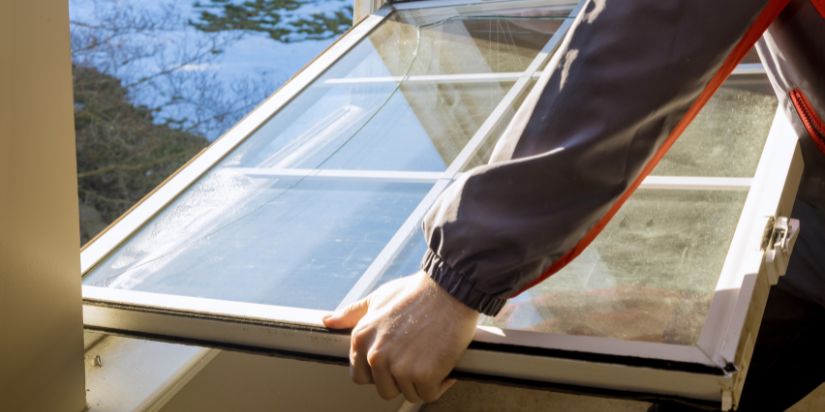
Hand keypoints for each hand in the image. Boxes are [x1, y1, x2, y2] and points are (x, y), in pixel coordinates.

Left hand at [323, 271, 479, 402]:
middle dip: (401, 378)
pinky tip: (443, 366)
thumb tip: (329, 321)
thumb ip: (352, 313)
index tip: (395, 362)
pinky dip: (439, 384)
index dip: (380, 371)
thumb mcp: (378, 298)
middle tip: (416, 358)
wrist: (449, 289)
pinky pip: (428, 394)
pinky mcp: (423, 375)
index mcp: (361, 338)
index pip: (360, 375)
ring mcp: (398, 367)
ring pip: (407, 393)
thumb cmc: (416, 292)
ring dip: (421, 381)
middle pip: (384, 389)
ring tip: (431, 358)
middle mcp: (376, 355)